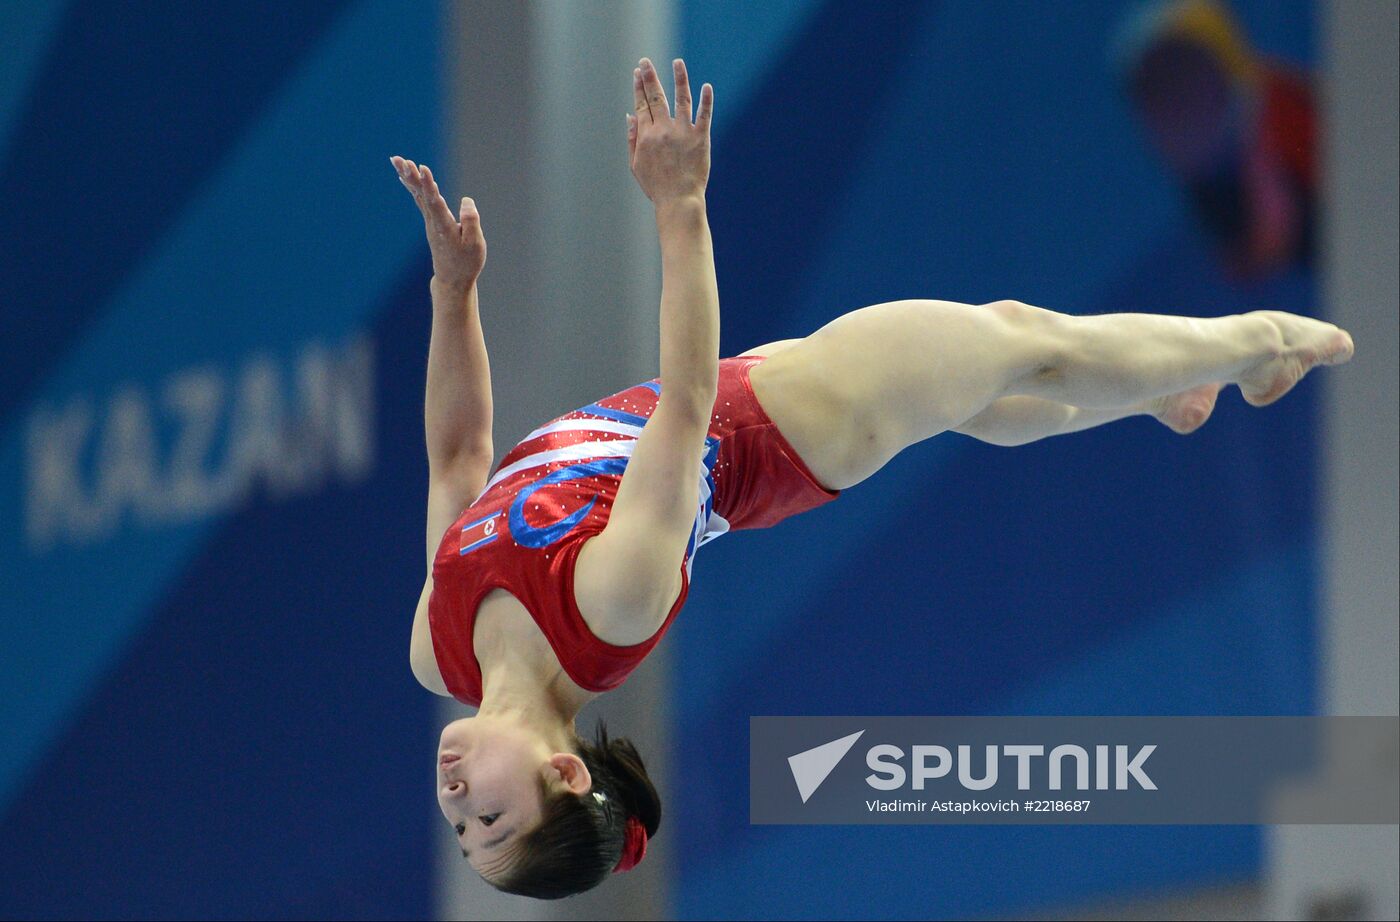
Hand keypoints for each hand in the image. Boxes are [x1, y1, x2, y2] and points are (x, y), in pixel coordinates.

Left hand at [390, 155, 485, 291]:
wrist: (453, 280)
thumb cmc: (466, 263)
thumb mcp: (475, 245)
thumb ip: (471, 221)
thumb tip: (466, 201)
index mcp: (445, 226)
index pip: (434, 201)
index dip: (428, 184)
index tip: (422, 168)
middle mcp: (433, 221)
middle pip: (420, 194)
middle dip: (411, 175)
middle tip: (398, 159)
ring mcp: (430, 222)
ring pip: (417, 194)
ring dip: (408, 176)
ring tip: (397, 160)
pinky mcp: (431, 222)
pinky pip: (420, 199)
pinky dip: (412, 186)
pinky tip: (404, 176)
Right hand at [628, 58, 712, 203]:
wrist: (678, 200)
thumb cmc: (656, 186)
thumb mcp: (636, 165)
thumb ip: (632, 139)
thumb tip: (630, 115)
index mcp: (647, 136)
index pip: (642, 105)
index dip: (639, 88)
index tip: (637, 73)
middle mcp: (664, 130)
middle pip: (656, 97)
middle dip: (650, 77)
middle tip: (646, 62)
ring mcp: (683, 132)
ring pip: (681, 99)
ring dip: (679, 78)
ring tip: (678, 63)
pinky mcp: (701, 138)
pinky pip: (704, 114)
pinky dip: (706, 100)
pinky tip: (706, 86)